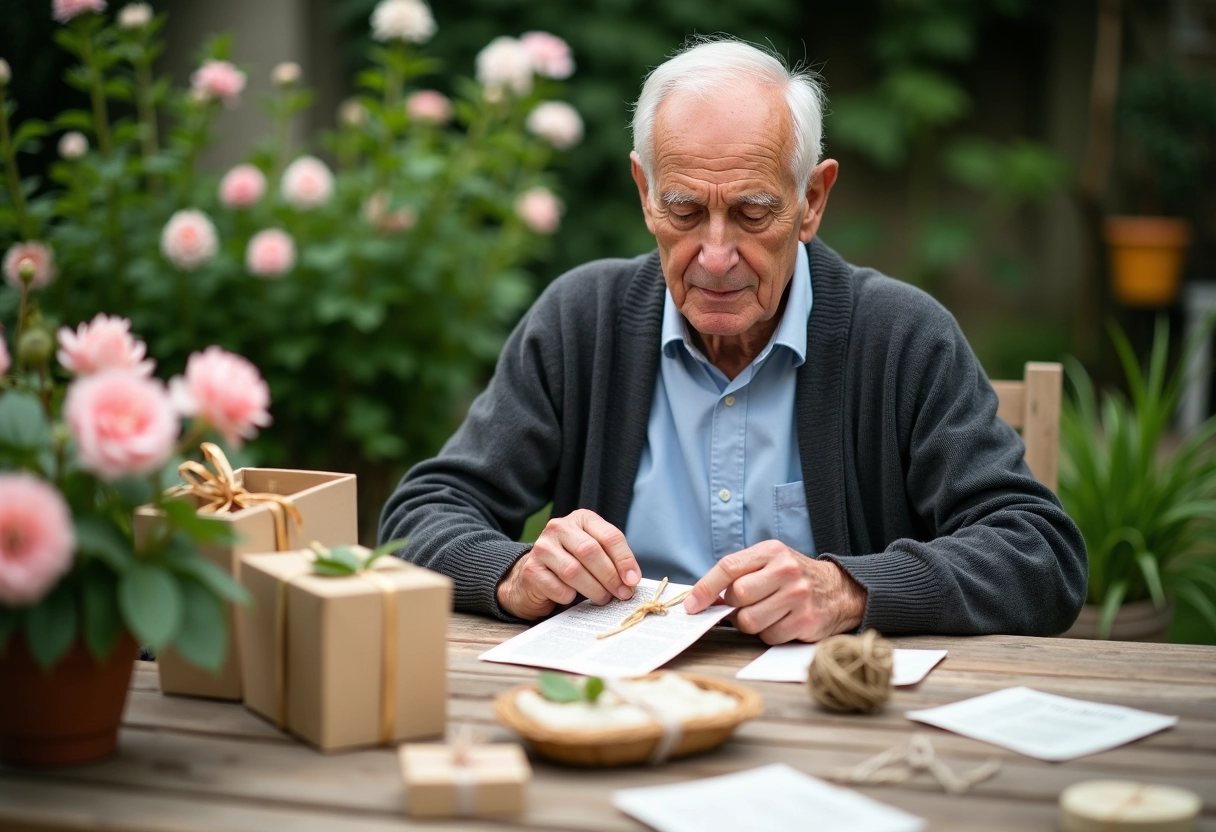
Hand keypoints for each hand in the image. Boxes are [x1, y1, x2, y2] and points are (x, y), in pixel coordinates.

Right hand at [496, 509, 640, 619]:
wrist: (534, 576)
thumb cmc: (571, 563)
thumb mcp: (594, 553)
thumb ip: (612, 560)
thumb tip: (631, 580)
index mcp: (581, 519)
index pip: (609, 536)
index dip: (624, 560)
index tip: (633, 580)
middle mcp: (559, 527)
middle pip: (591, 551)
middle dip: (610, 576)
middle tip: (622, 594)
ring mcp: (542, 547)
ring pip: (574, 570)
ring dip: (594, 589)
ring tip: (602, 598)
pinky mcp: (531, 569)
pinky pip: (558, 587)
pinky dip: (569, 597)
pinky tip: (572, 597)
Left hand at [683, 540, 866, 643]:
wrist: (841, 591)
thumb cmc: (793, 577)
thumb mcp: (769, 562)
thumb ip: (738, 574)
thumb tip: (701, 599)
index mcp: (772, 551)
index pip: (728, 567)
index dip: (705, 588)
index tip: (691, 605)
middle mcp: (786, 571)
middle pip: (737, 596)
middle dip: (733, 607)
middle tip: (744, 605)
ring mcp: (798, 596)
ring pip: (750, 621)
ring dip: (749, 623)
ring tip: (764, 613)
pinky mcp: (806, 621)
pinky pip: (769, 636)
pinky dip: (769, 634)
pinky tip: (781, 622)